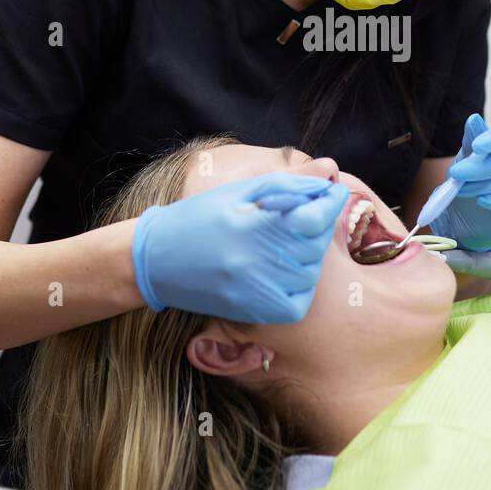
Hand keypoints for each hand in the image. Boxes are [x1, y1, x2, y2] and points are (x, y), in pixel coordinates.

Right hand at [131, 171, 349, 323]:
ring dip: (309, 255)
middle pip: (314, 245)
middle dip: (318, 226)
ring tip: (290, 241)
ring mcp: (254, 292)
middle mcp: (253, 262)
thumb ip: (287, 184)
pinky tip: (286, 270)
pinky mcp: (253, 313)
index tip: (335, 193)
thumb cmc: (199, 217)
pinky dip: (300, 287)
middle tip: (308, 215)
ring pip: (309, 274)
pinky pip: (296, 303)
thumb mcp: (239, 191)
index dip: (329, 203)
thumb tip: (328, 176)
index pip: (312, 217)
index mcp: (249, 225)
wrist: (156, 260)